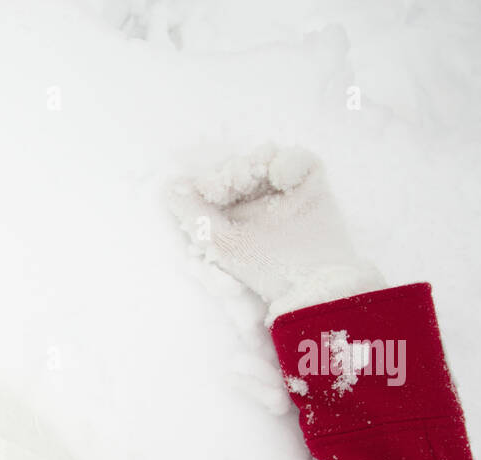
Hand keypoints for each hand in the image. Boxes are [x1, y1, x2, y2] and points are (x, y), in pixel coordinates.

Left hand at [165, 143, 385, 325]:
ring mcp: (284, 190)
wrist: (312, 280)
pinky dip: (288, 162)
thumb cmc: (263, 268)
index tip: (212, 189)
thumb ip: (194, 214)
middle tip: (239, 179)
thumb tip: (168, 187)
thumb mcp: (221, 243)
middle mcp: (256, 199)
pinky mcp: (311, 184)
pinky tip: (282, 178)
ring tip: (257, 174)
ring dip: (258, 160)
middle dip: (235, 169)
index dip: (214, 179)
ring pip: (266, 157)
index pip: (217, 181)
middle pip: (240, 165)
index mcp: (232, 212)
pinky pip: (298, 159)